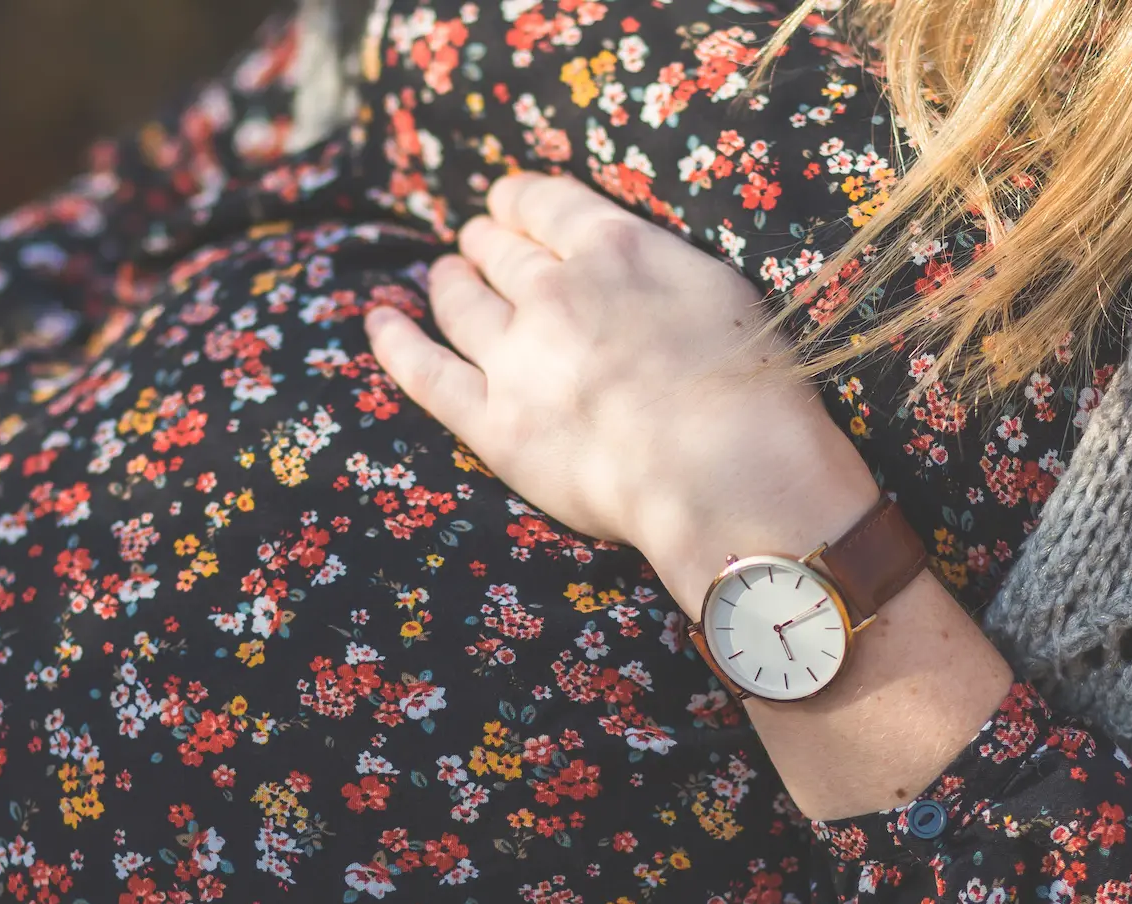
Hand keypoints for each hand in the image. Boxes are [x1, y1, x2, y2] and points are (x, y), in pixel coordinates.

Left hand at [365, 171, 881, 611]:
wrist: (728, 475)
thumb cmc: (750, 389)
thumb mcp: (717, 287)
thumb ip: (656, 261)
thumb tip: (619, 252)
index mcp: (613, 247)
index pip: (545, 205)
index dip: (520, 200)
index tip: (511, 203)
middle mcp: (553, 291)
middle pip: (500, 251)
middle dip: (486, 242)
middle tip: (480, 243)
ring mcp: (516, 358)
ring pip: (462, 302)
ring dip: (450, 282)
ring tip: (446, 276)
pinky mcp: (493, 423)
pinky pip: (424, 371)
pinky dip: (396, 341)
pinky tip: (380, 321)